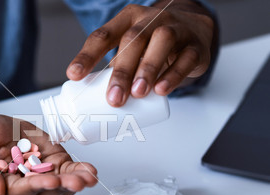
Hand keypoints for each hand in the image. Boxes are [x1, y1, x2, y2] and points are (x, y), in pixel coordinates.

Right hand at [0, 111, 97, 194]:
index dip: (38, 186)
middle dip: (63, 187)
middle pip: (47, 192)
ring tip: (89, 177)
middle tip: (77, 182)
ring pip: (61, 186)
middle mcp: (25, 187)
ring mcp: (41, 175)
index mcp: (5, 189)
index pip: (23, 192)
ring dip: (76, 182)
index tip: (51, 180)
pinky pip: (68, 171)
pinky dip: (80, 171)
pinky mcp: (53, 163)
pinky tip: (90, 171)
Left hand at [66, 0, 214, 106]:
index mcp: (127, 20)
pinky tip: (162, 90)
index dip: (87, 55)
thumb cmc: (153, 43)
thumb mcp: (131, 47)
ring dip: (147, 69)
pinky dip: (173, 75)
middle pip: (132, 40)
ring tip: (138, 93)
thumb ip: (114, 67)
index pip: (103, 35)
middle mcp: (150, 19)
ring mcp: (176, 29)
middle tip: (114, 98)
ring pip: (162, 42)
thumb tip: (92, 101)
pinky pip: (186, 58)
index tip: (74, 75)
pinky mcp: (195, 45)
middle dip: (121, 71)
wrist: (194, 29)